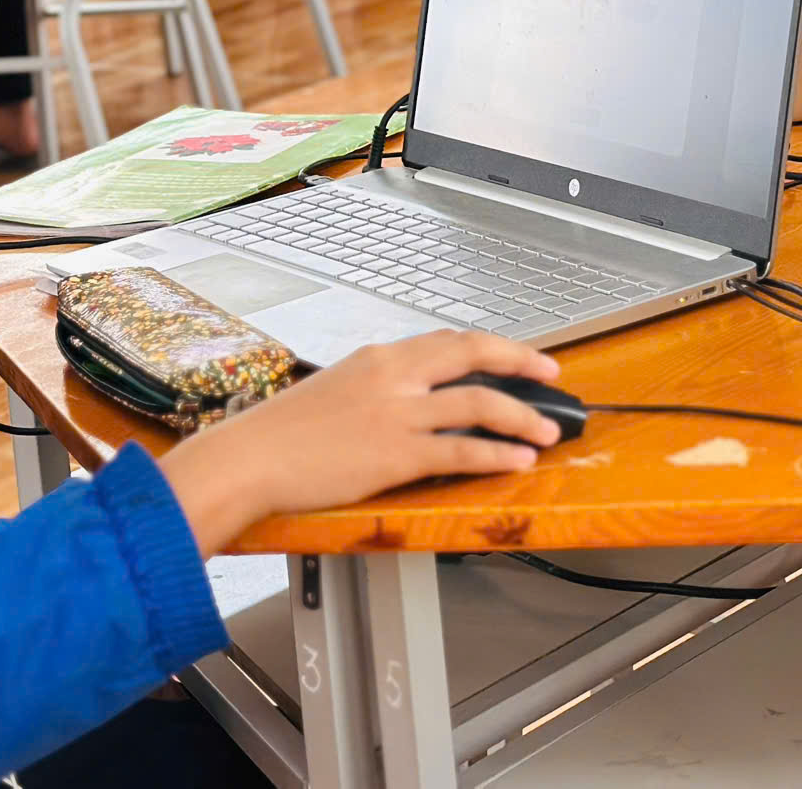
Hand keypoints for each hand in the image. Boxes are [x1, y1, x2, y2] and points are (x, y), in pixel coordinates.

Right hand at [158, 330, 565, 553]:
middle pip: (474, 354)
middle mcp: (394, 375)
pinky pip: (462, 450)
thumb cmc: (280, 432)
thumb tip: (405, 400)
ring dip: (521, 416)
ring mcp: (398, 413)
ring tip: (547, 431)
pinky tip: (517, 461)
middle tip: (552, 374)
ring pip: (479, 402)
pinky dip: (497, 454)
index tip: (517, 354)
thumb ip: (375, 388)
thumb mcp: (334, 390)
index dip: (490, 346)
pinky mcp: (396, 453)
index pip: (448, 340)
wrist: (249, 457)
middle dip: (521, 362)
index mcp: (379, 357)